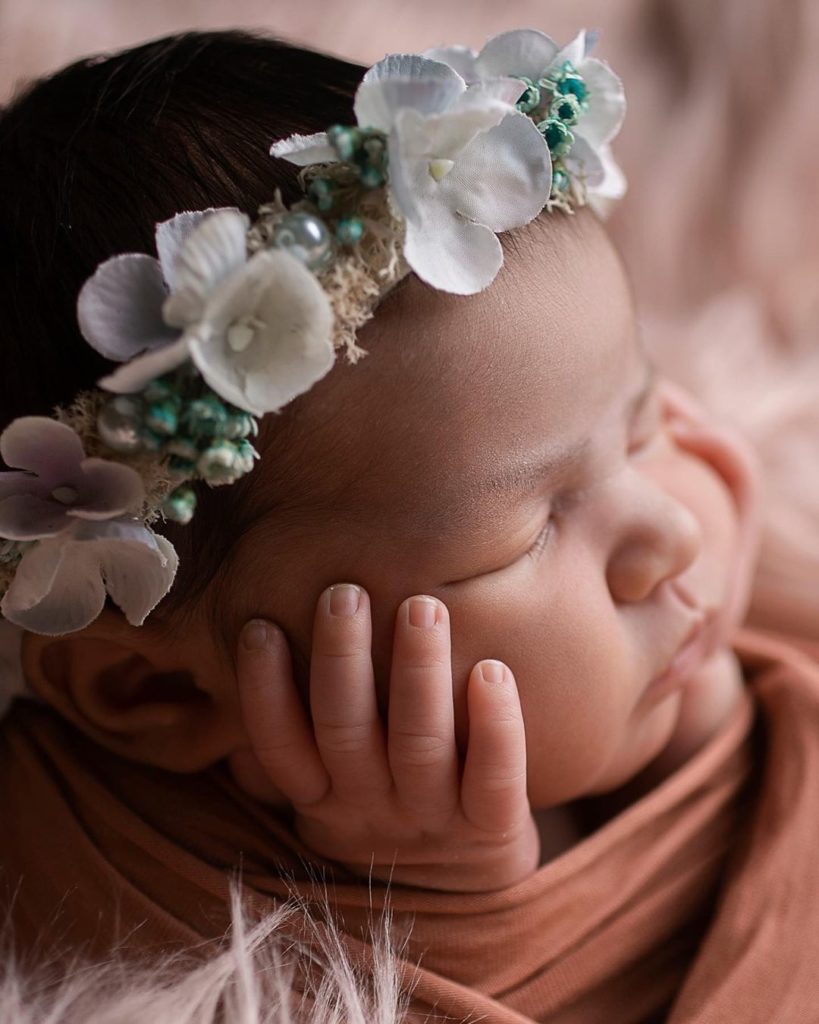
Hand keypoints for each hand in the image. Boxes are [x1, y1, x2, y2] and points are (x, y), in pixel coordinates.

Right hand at [230, 585, 538, 891]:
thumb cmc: (389, 803)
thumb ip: (305, 734)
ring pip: (419, 744)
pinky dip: (496, 726)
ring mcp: (431, 817)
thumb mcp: (335, 786)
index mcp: (324, 796)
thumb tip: (256, 642)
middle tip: (344, 593)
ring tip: (421, 608)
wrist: (466, 889)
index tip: (259, 626)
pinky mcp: (491, 827)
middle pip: (345, 731)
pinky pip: (495, 778)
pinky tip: (492, 671)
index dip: (263, 691)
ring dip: (417, 672)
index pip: (280, 745)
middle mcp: (371, 806)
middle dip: (341, 659)